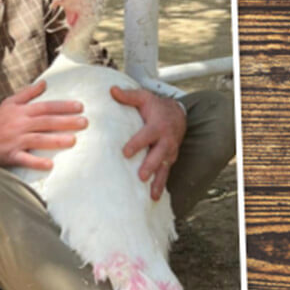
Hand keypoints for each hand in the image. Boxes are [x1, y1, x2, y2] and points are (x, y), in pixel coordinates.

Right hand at [0, 80, 86, 169]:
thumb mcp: (9, 103)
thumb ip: (28, 93)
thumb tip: (44, 83)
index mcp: (21, 111)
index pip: (46, 107)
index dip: (63, 106)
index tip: (80, 107)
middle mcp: (20, 125)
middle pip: (46, 122)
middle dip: (66, 122)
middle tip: (85, 122)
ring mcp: (15, 141)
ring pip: (38, 140)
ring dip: (56, 140)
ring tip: (73, 140)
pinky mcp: (10, 156)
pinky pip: (24, 159)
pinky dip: (36, 162)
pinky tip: (50, 165)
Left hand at [110, 86, 185, 200]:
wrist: (178, 114)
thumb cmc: (156, 107)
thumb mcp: (144, 98)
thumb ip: (128, 96)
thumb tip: (111, 91)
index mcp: (157, 126)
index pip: (146, 136)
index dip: (137, 144)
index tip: (126, 153)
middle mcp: (166, 141)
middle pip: (158, 155)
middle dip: (151, 166)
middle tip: (141, 176)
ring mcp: (169, 152)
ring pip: (164, 168)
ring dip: (158, 182)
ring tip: (151, 196)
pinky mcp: (169, 160)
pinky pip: (166, 174)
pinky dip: (161, 186)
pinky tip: (154, 199)